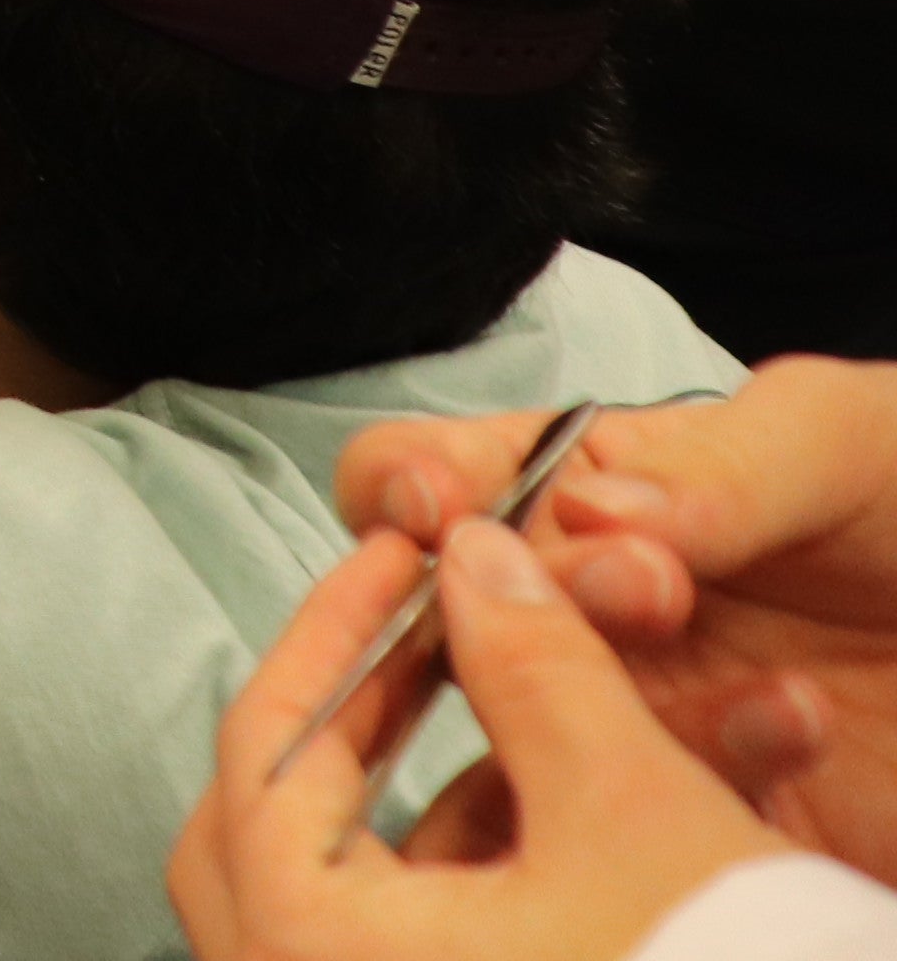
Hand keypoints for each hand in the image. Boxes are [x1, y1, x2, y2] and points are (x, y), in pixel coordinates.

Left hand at [175, 520, 795, 960]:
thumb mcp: (629, 811)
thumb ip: (535, 667)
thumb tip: (475, 556)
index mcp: (309, 949)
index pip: (266, 745)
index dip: (333, 630)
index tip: (396, 558)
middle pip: (272, 821)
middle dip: (357, 715)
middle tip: (430, 631)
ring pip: (356, 889)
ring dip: (437, 793)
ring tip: (518, 706)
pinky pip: (414, 949)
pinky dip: (469, 875)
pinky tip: (553, 811)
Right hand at [347, 369, 896, 882]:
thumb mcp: (849, 439)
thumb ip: (717, 459)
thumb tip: (583, 505)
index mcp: (598, 492)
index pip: (432, 481)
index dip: (409, 492)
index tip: (437, 508)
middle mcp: (595, 611)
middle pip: (456, 618)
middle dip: (515, 603)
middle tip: (646, 593)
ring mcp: (647, 719)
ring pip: (539, 731)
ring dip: (628, 705)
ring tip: (774, 685)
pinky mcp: (714, 817)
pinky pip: (652, 819)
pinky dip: (716, 779)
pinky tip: (806, 734)